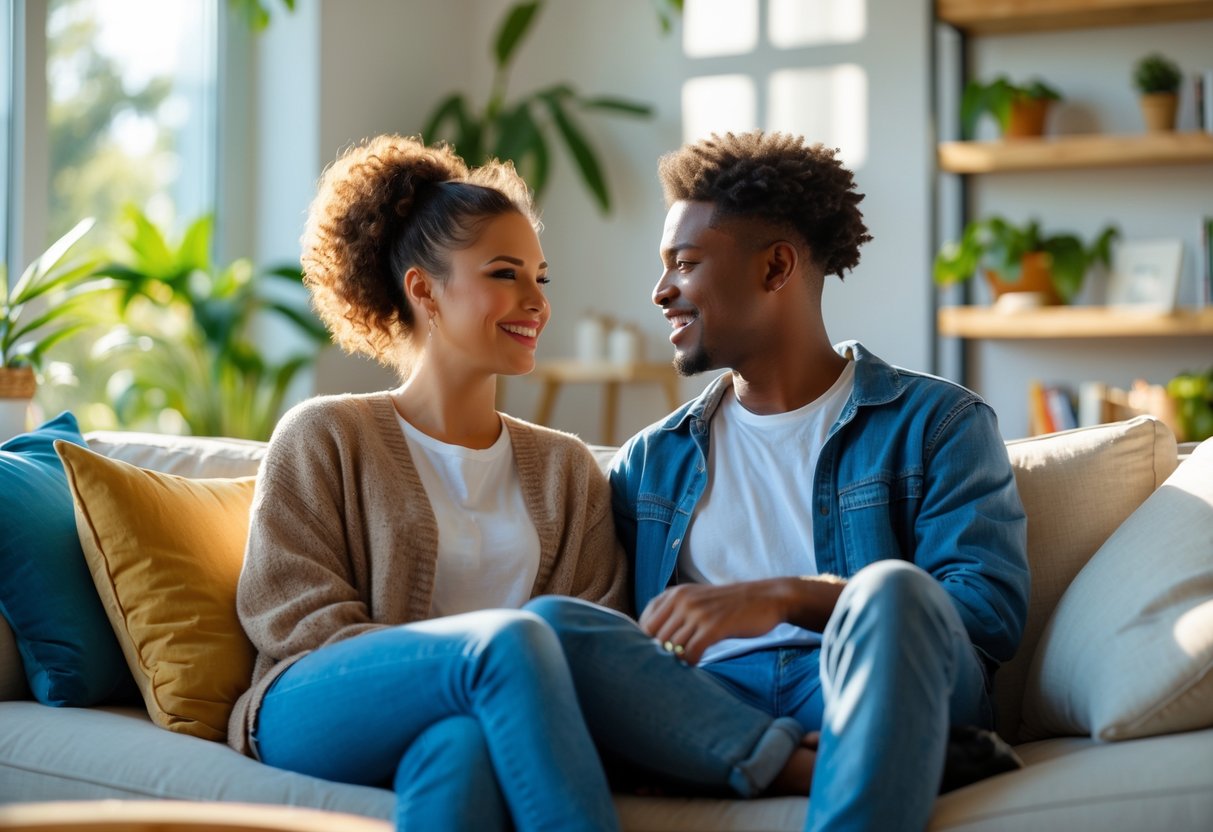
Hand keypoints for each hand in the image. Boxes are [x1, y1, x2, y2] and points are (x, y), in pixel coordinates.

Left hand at [639, 580, 790, 664]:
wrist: (767, 597)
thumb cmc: (730, 605)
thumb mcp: (697, 600)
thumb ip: (675, 613)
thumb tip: (653, 641)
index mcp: (675, 593)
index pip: (645, 622)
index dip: (646, 642)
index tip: (657, 653)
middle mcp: (682, 600)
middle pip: (655, 637)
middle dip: (660, 654)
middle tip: (671, 664)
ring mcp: (697, 612)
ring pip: (671, 646)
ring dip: (676, 660)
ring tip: (685, 664)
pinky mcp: (713, 626)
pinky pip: (690, 652)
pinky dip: (690, 662)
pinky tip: (697, 662)